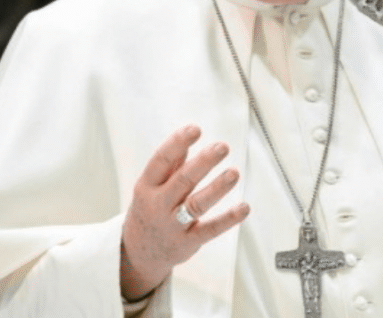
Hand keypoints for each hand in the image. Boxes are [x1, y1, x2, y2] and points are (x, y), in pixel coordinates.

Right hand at [120, 124, 249, 300]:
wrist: (138, 253)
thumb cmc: (149, 210)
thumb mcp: (151, 186)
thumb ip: (170, 164)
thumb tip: (188, 138)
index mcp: (147, 186)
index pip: (160, 161)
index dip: (177, 143)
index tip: (195, 129)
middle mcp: (158, 205)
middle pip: (182, 181)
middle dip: (203, 163)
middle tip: (222, 147)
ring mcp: (172, 225)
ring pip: (196, 205)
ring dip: (217, 188)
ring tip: (234, 173)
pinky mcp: (188, 242)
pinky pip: (210, 230)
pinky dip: (228, 219)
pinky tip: (244, 207)